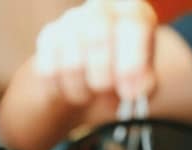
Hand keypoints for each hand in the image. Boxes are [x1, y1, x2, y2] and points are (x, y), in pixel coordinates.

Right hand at [35, 1, 156, 104]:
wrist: (89, 68)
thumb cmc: (121, 70)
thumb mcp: (141, 78)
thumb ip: (143, 84)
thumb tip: (134, 92)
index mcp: (133, 11)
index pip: (132, 27)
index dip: (131, 64)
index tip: (129, 94)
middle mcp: (101, 8)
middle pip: (97, 39)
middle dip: (103, 79)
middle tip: (107, 100)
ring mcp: (70, 20)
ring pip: (71, 63)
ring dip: (81, 91)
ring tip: (90, 97)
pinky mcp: (47, 37)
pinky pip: (49, 72)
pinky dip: (61, 91)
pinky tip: (71, 91)